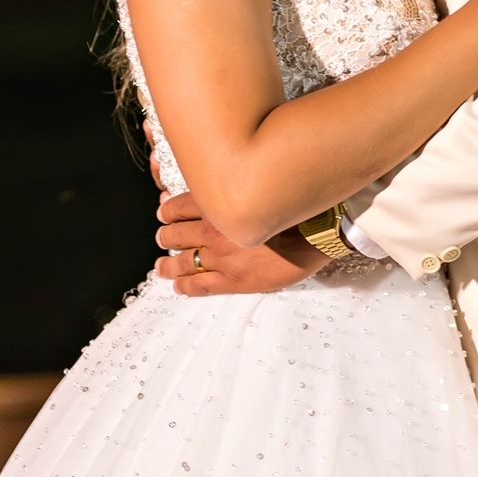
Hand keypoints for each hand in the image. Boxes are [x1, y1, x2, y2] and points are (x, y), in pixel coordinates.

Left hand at [155, 191, 325, 294]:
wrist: (315, 233)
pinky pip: (199, 286)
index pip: (178, 206)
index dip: (168, 211)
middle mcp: (214, 231)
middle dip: (166, 236)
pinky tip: (179, 287)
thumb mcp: (260, 189)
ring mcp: (221, 258)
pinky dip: (185, 286)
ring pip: (183, 261)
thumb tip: (218, 188)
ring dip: (168, 264)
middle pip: (176, 234)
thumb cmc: (293, 208)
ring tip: (162, 266)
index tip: (164, 213)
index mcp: (219, 206)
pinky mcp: (233, 280)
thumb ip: (237, 191)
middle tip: (162, 238)